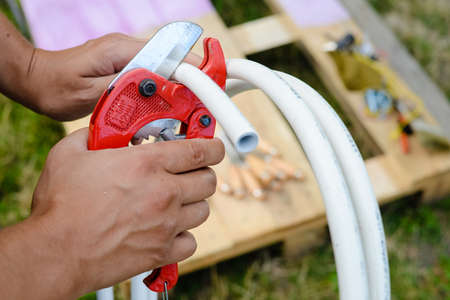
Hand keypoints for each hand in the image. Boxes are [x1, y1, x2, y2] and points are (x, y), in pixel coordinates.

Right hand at [2, 128, 223, 298]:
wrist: (56, 252)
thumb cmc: (61, 206)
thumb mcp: (69, 154)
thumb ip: (91, 136)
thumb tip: (99, 132)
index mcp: (146, 164)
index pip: (200, 150)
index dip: (213, 147)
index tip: (213, 148)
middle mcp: (164, 192)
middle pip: (208, 180)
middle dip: (202, 174)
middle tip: (188, 174)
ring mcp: (166, 224)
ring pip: (203, 210)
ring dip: (193, 203)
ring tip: (175, 202)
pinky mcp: (162, 252)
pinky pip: (191, 242)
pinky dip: (183, 236)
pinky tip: (167, 230)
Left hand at [24, 33, 201, 120]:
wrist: (39, 81)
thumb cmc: (58, 87)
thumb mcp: (91, 93)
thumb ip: (126, 89)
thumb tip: (158, 90)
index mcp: (124, 50)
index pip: (170, 57)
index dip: (195, 72)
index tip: (213, 86)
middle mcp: (130, 50)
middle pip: (174, 66)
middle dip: (190, 88)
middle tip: (198, 113)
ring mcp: (129, 59)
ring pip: (165, 76)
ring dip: (175, 97)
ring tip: (180, 120)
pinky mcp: (126, 70)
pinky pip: (152, 82)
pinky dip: (160, 99)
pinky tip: (157, 118)